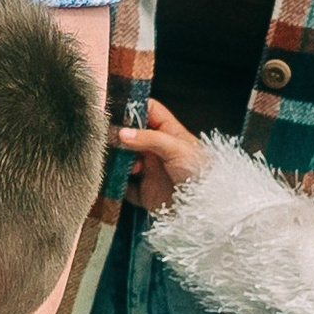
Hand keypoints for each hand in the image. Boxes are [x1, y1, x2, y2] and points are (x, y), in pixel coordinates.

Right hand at [115, 97, 203, 213]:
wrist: (208, 207)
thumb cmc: (202, 172)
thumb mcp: (177, 148)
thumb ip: (149, 138)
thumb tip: (121, 133)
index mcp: (168, 133)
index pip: (148, 111)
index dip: (132, 106)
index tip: (113, 108)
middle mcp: (156, 150)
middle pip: (130, 136)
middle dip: (117, 136)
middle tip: (105, 137)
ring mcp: (149, 171)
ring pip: (123, 160)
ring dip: (115, 160)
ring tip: (114, 162)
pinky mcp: (144, 192)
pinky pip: (123, 186)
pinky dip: (114, 184)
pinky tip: (109, 179)